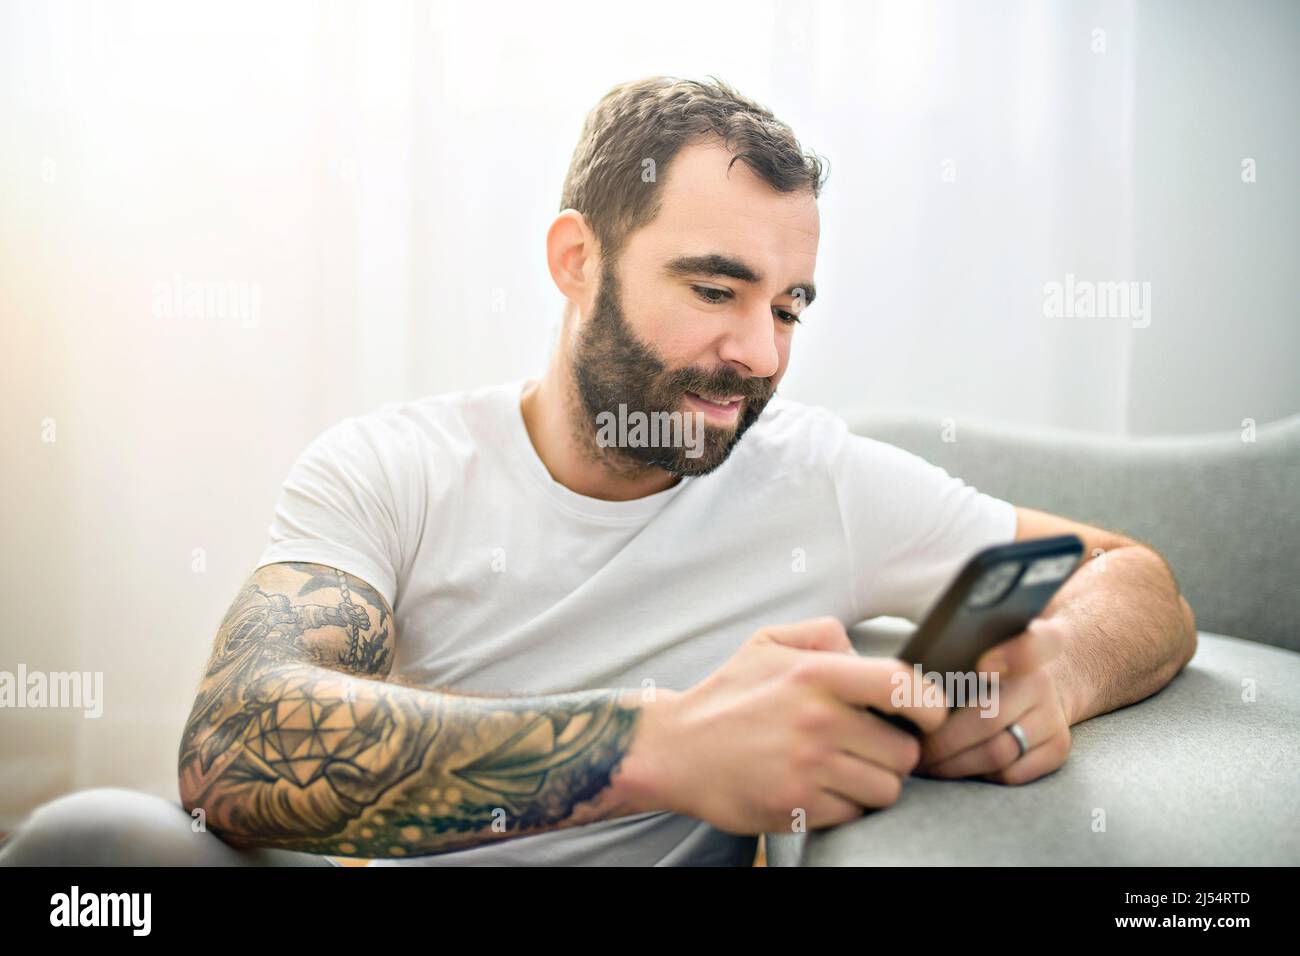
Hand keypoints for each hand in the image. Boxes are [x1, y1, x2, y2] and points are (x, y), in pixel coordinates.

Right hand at [642, 617, 950, 833]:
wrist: (676, 749)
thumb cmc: (726, 696)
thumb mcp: (767, 643)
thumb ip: (821, 633)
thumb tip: (862, 650)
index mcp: (816, 674)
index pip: (904, 687)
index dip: (929, 706)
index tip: (924, 715)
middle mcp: (818, 721)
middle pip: (904, 751)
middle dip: (893, 751)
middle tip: (867, 747)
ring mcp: (808, 767)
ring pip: (886, 788)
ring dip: (872, 782)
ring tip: (844, 769)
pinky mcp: (797, 806)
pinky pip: (854, 814)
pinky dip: (844, 806)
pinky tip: (818, 787)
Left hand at [914, 617, 1073, 785]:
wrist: (1043, 678)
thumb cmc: (986, 659)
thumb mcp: (979, 641)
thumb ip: (957, 647)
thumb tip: (909, 677)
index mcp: (1026, 642)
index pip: (1034, 644)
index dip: (1014, 656)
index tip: (982, 666)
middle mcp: (1043, 681)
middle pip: (989, 718)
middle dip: (941, 740)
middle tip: (910, 746)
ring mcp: (1053, 717)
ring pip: (997, 753)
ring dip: (952, 765)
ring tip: (922, 763)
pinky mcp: (1057, 748)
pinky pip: (1010, 774)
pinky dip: (976, 775)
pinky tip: (950, 769)